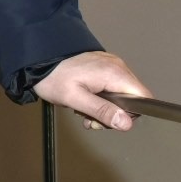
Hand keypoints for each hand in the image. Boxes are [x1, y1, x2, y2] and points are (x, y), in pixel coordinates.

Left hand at [34, 51, 150, 130]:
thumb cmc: (53, 77)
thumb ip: (102, 110)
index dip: (132, 114)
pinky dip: (101, 98)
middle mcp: (117, 66)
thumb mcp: (75, 98)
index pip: (143, 98)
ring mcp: (110, 65)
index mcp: (114, 73)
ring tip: (84, 112)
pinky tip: (84, 102)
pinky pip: (111, 87)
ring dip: (104, 108)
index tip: (111, 120)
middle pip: (131, 98)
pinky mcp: (102, 66)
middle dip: (114, 114)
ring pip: (120, 95)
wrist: (37, 58)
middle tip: (92, 120)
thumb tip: (126, 123)